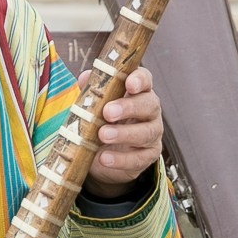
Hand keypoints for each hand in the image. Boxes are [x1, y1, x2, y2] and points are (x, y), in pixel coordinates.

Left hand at [84, 67, 162, 192]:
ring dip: (123, 134)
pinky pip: (138, 158)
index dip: (139, 80)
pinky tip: (104, 158)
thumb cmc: (101, 120)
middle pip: (149, 104)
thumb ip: (92, 90)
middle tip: (108, 112)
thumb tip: (85, 78)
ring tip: (102, 135)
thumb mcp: (94, 104)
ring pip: (146, 133)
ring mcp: (152, 133)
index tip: (129, 84)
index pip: (145, 79)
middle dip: (128, 107)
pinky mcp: (148, 156)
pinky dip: (121, 159)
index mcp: (138, 91)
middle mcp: (150, 110)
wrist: (103, 153)